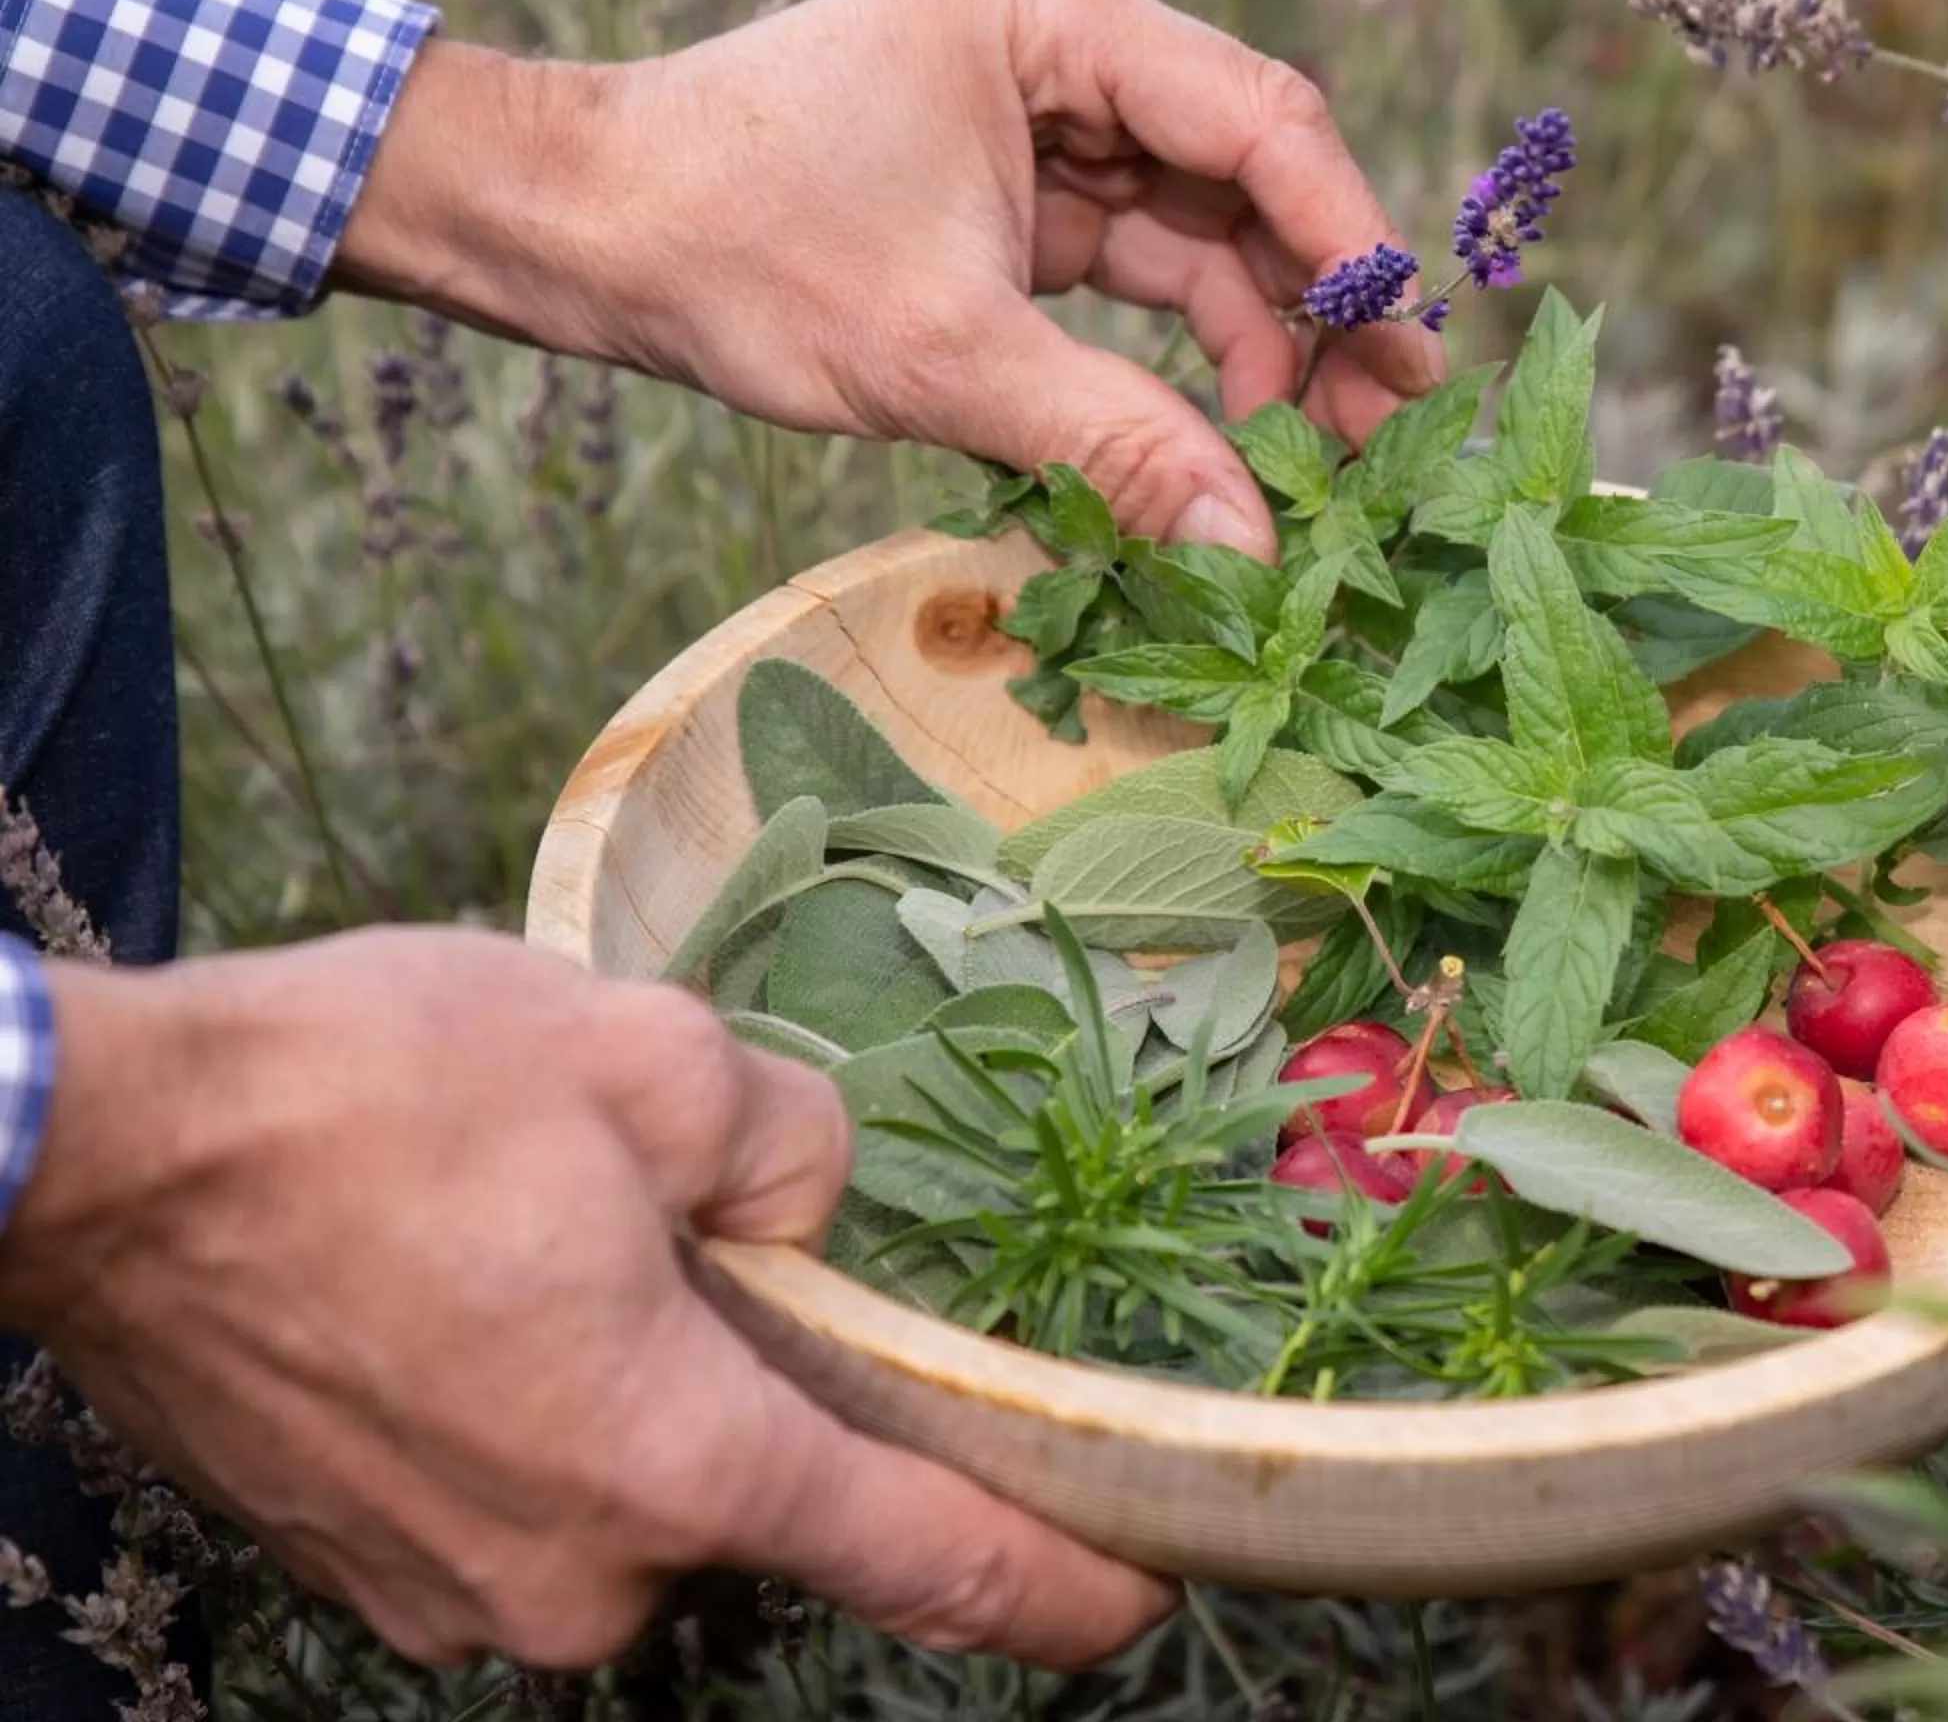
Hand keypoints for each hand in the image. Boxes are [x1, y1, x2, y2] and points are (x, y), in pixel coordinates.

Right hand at [0, 929, 1171, 1670]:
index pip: (924, 1557)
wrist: (90, 1158)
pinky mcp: (373, 1567)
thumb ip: (789, 1148)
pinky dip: (540, 1406)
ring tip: (526, 1230)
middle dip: (760, 1369)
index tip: (1136, 1597)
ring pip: (632, 1480)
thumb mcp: (645, 1058)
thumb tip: (804, 1216)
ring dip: (632, 1376)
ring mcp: (462, 1591)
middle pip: (758, 1485)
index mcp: (676, 1461)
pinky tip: (468, 1284)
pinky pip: (527, 1491)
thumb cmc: (367, 1099)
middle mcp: (579, 1574)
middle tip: (670, 1220)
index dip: (1049, 1585)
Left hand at [335, 0, 1445, 559]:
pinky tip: (1228, 439)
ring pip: (1205, 232)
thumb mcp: (935, 354)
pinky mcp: (1019, 191)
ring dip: (1261, 344)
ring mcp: (1045, 116)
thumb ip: (1110, 440)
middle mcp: (1063, 43)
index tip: (1406, 357)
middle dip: (1316, 308)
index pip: (1256, 117)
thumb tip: (1248, 543)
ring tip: (1311, 465)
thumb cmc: (729, 248)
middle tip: (1378, 437)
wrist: (577, 237)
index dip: (1349, 241)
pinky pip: (1142, 270)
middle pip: (1249, 175)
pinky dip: (1184, 354)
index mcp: (1049, 12)